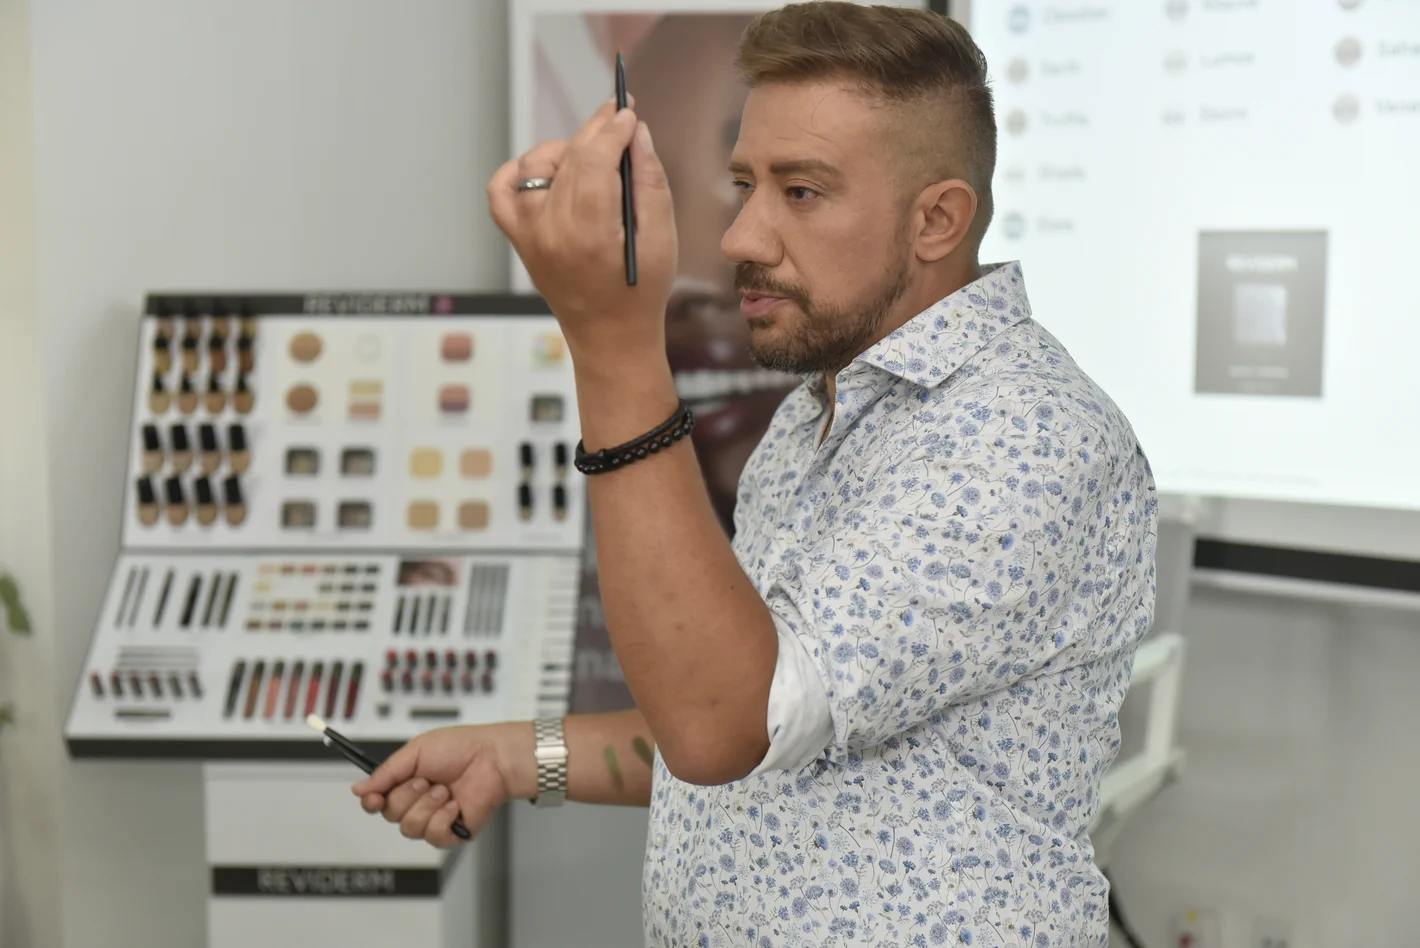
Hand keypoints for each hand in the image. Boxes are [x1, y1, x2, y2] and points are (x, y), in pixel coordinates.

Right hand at [351, 723, 532, 848]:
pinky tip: (455, 805)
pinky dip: (443, 819)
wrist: (493, 758)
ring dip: (427, 806)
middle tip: (426, 780)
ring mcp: (435, 818)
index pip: (378, 802)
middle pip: (391, 815)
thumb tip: (359, 788)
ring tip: (444, 790)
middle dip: (407, 796)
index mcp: (407, 782)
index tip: (373, 797)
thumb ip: (386, 773)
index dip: (372, 802)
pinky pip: (434, 837)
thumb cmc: (462, 748)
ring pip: (410, 828)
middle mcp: (418, 802)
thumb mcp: (416, 751)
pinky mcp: (453, 832)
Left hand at [487, 98, 676, 365]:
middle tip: (619, 117)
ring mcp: (528, 235)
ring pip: (536, 165)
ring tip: (593, 158)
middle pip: (569, 158)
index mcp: (590, 233)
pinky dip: (521, 171)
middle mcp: (551, 231)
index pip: (593, 159)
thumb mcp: (662, 238)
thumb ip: (650, 181)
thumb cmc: (641, 291)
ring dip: (565, 151)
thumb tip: (637, 133)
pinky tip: (549, 171)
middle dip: (597, 131)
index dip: (612, 128)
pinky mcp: (518, 238)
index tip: (629, 111)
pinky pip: (503, 189)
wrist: (609, 336)